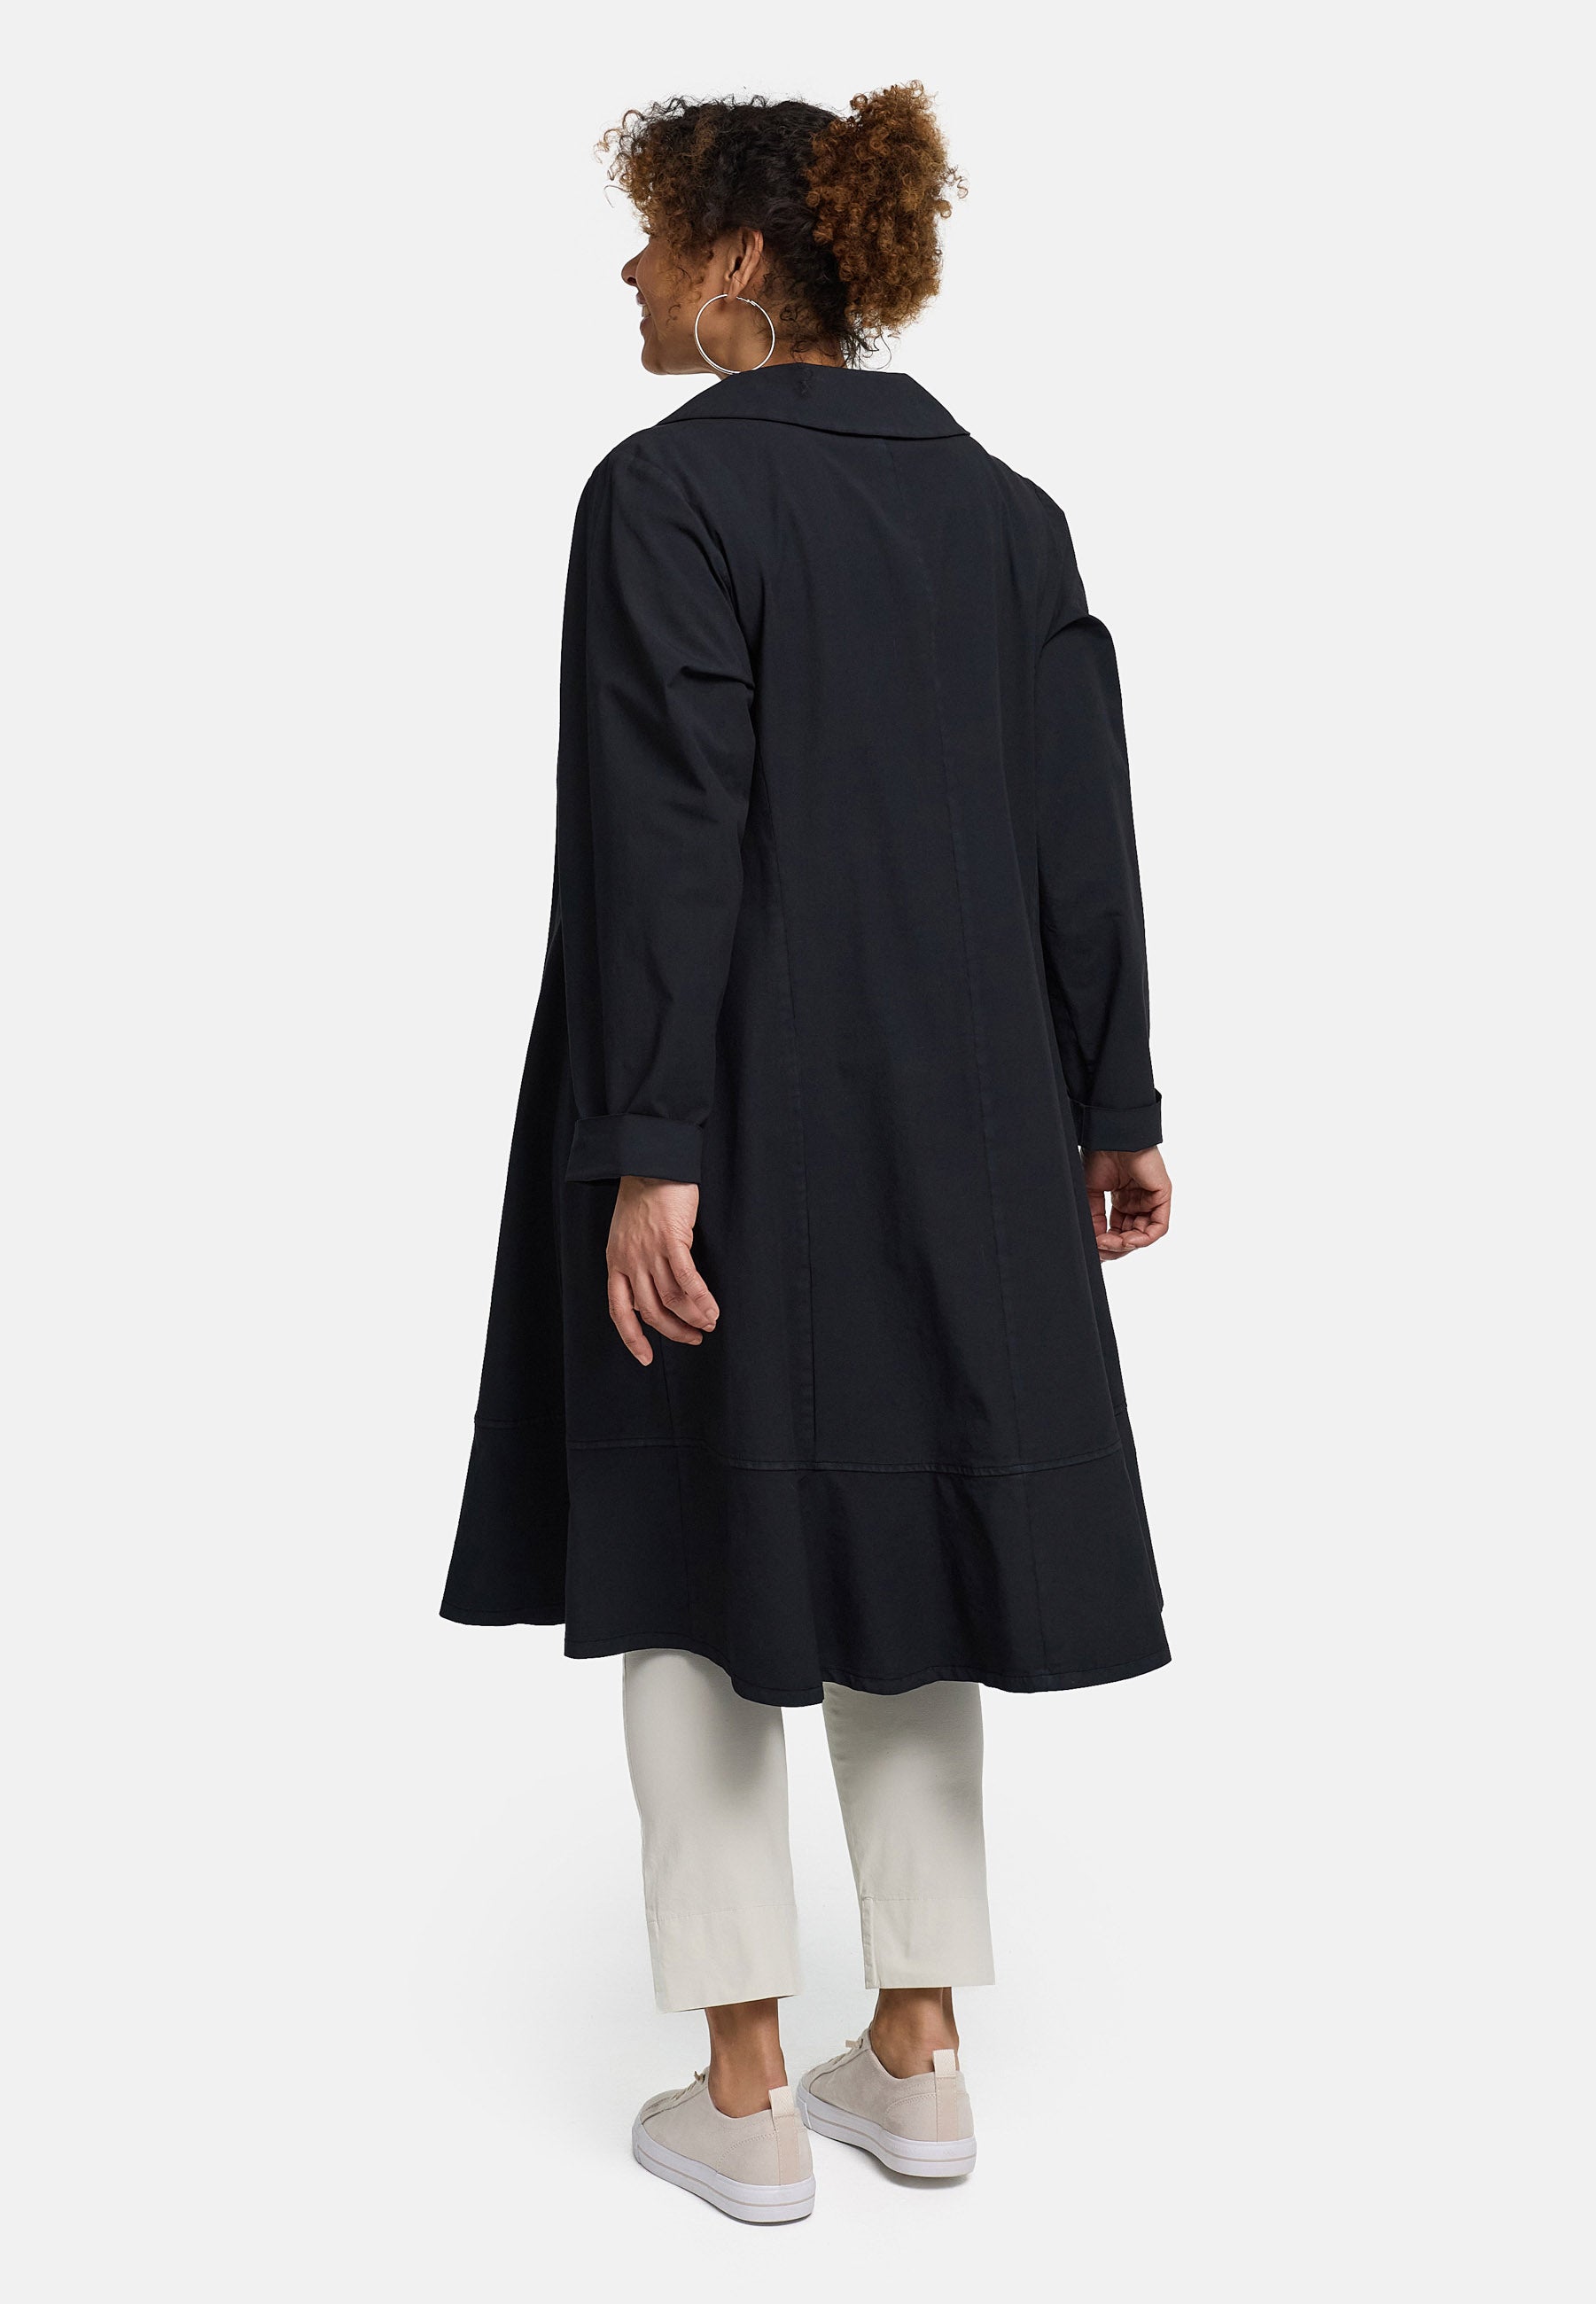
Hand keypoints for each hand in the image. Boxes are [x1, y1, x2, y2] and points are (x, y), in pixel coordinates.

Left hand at [606, 1176, 719, 1365]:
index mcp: (615, 1261)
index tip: (646, 1357)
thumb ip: (635, 1262)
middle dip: (674, 1331)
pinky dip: (700, 1298)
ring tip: (709, 1323)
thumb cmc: (643, 1195)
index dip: (633, 1337)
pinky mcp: (671, 1239)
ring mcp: (649, 1251)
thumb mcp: (626, 1234)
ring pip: (671, 1298)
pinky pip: (687, 1279)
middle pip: (651, 1310)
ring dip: (693, 1316)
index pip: (620, 1310)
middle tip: (694, 1337)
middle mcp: (629, 1260)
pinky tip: (712, 1308)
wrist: (650, 1161)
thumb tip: (651, 1292)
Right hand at [1082, 1146, 1171, 1261]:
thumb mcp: (1090, 1193)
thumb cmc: (1099, 1156)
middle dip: (1115, 1246)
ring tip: (1110, 1242)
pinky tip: (1127, 1240)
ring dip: (1126, 1244)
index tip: (1093, 1246)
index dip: (1106, 1243)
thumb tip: (1094, 1243)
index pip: (1118, 1231)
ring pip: (1145, 1235)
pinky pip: (1159, 1228)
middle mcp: (1138, 1202)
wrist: (1109, 1138)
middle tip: (1100, 1247)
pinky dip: (1143, 1239)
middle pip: (1131, 1236)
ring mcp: (1151, 1200)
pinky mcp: (1162, 1196)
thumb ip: (1094, 1219)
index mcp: (1123, 1200)